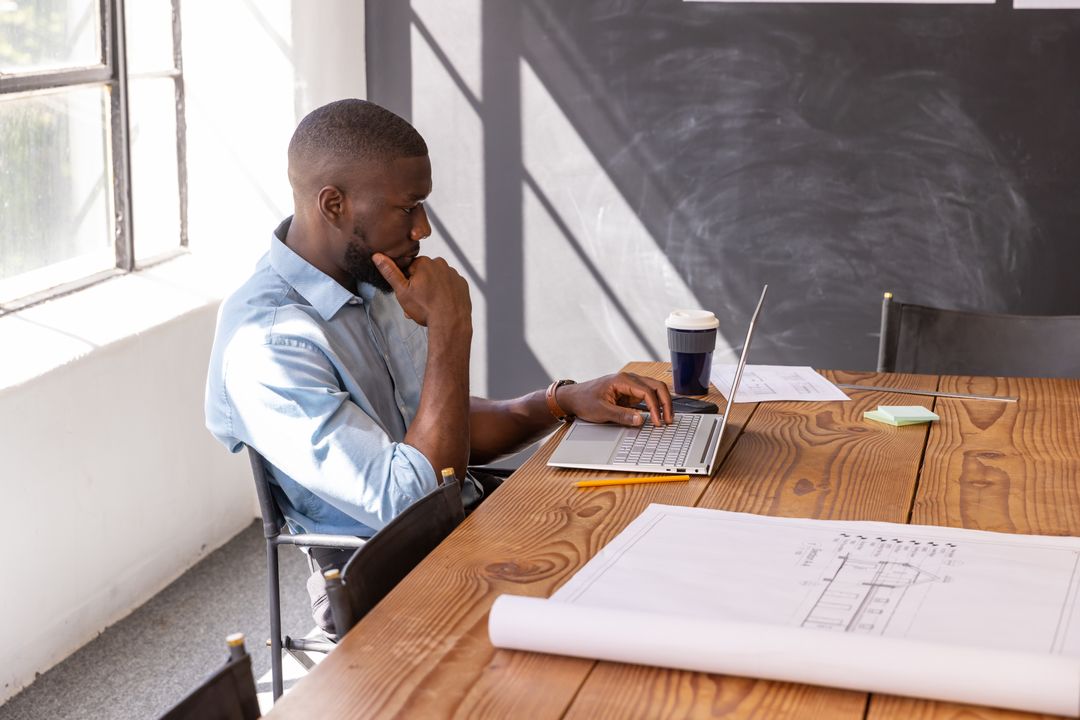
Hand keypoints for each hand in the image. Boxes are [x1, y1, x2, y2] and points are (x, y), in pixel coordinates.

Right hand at [373, 254, 470, 329]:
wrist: (450, 322)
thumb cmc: (425, 308)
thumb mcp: (402, 291)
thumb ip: (390, 272)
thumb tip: (377, 256)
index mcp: (424, 262)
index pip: (410, 269)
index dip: (407, 283)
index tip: (409, 295)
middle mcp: (440, 264)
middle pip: (424, 274)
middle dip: (420, 287)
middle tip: (418, 304)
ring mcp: (453, 274)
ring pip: (437, 280)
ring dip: (433, 290)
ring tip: (431, 306)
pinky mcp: (462, 284)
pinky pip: (450, 286)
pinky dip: (446, 293)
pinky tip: (442, 304)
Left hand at [557, 372, 672, 426]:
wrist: (573, 398)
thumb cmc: (584, 400)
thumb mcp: (601, 411)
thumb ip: (621, 416)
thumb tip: (640, 420)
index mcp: (622, 380)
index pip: (647, 391)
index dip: (655, 407)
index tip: (657, 422)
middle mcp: (629, 379)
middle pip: (656, 386)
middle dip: (665, 403)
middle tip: (669, 420)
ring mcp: (631, 385)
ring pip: (655, 390)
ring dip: (663, 403)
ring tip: (667, 418)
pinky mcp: (630, 393)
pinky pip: (648, 396)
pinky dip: (655, 405)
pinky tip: (659, 415)